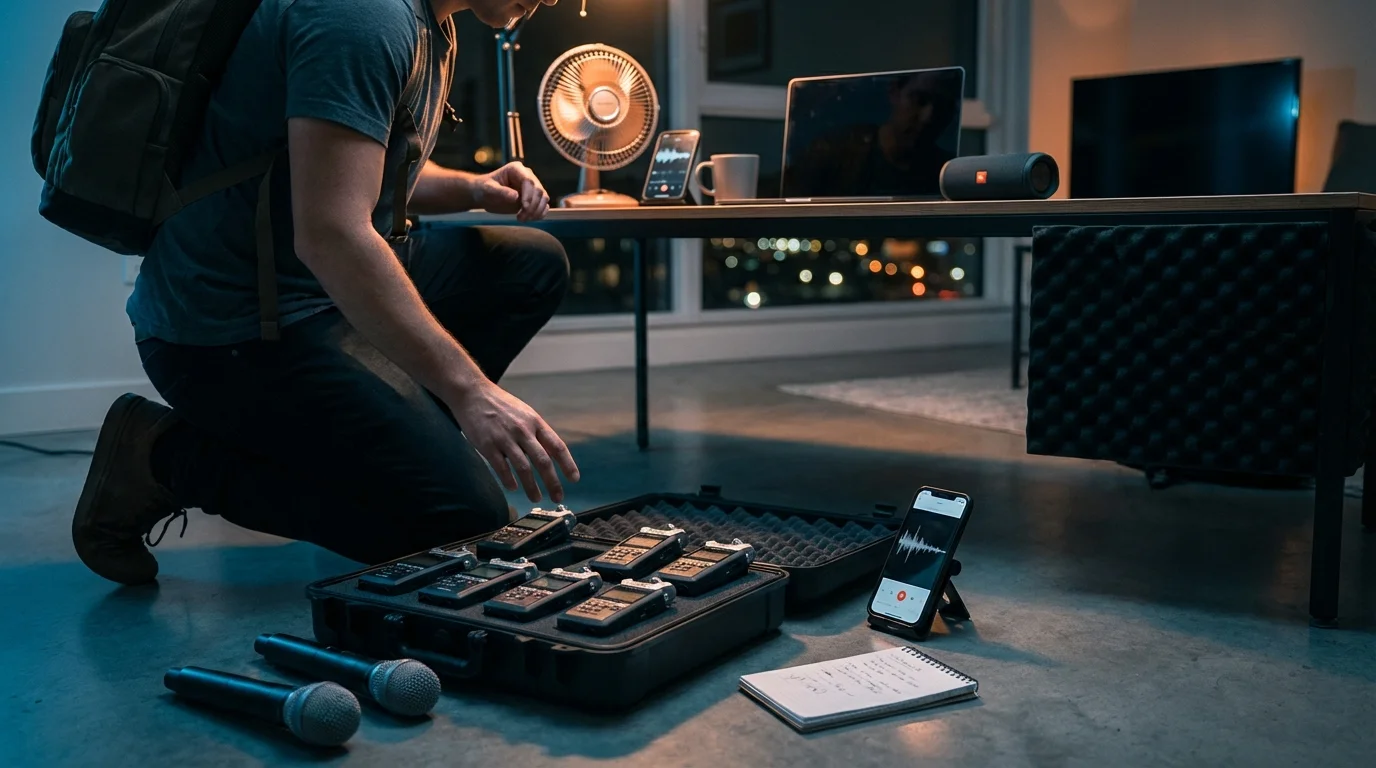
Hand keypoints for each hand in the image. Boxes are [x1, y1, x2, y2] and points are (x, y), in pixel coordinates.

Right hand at [446, 380, 579, 502]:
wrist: (473, 394)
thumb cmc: (501, 406)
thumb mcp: (525, 414)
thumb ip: (537, 433)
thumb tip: (551, 455)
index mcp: (535, 423)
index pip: (557, 446)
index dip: (568, 464)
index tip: (574, 479)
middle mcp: (523, 431)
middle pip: (543, 461)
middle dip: (553, 483)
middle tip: (558, 498)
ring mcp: (505, 438)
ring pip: (523, 468)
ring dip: (531, 487)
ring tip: (536, 498)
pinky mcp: (488, 445)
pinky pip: (501, 467)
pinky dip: (509, 480)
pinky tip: (513, 488)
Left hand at [472, 162, 550, 221]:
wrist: (485, 196)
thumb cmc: (484, 189)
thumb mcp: (488, 190)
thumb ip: (500, 192)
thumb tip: (516, 196)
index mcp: (516, 169)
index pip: (529, 180)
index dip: (529, 194)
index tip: (524, 207)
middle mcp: (527, 176)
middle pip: (539, 190)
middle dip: (532, 206)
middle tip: (520, 218)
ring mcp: (532, 187)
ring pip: (544, 198)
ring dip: (536, 211)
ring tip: (522, 219)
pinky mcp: (534, 198)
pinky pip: (544, 206)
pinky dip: (540, 214)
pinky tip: (529, 219)